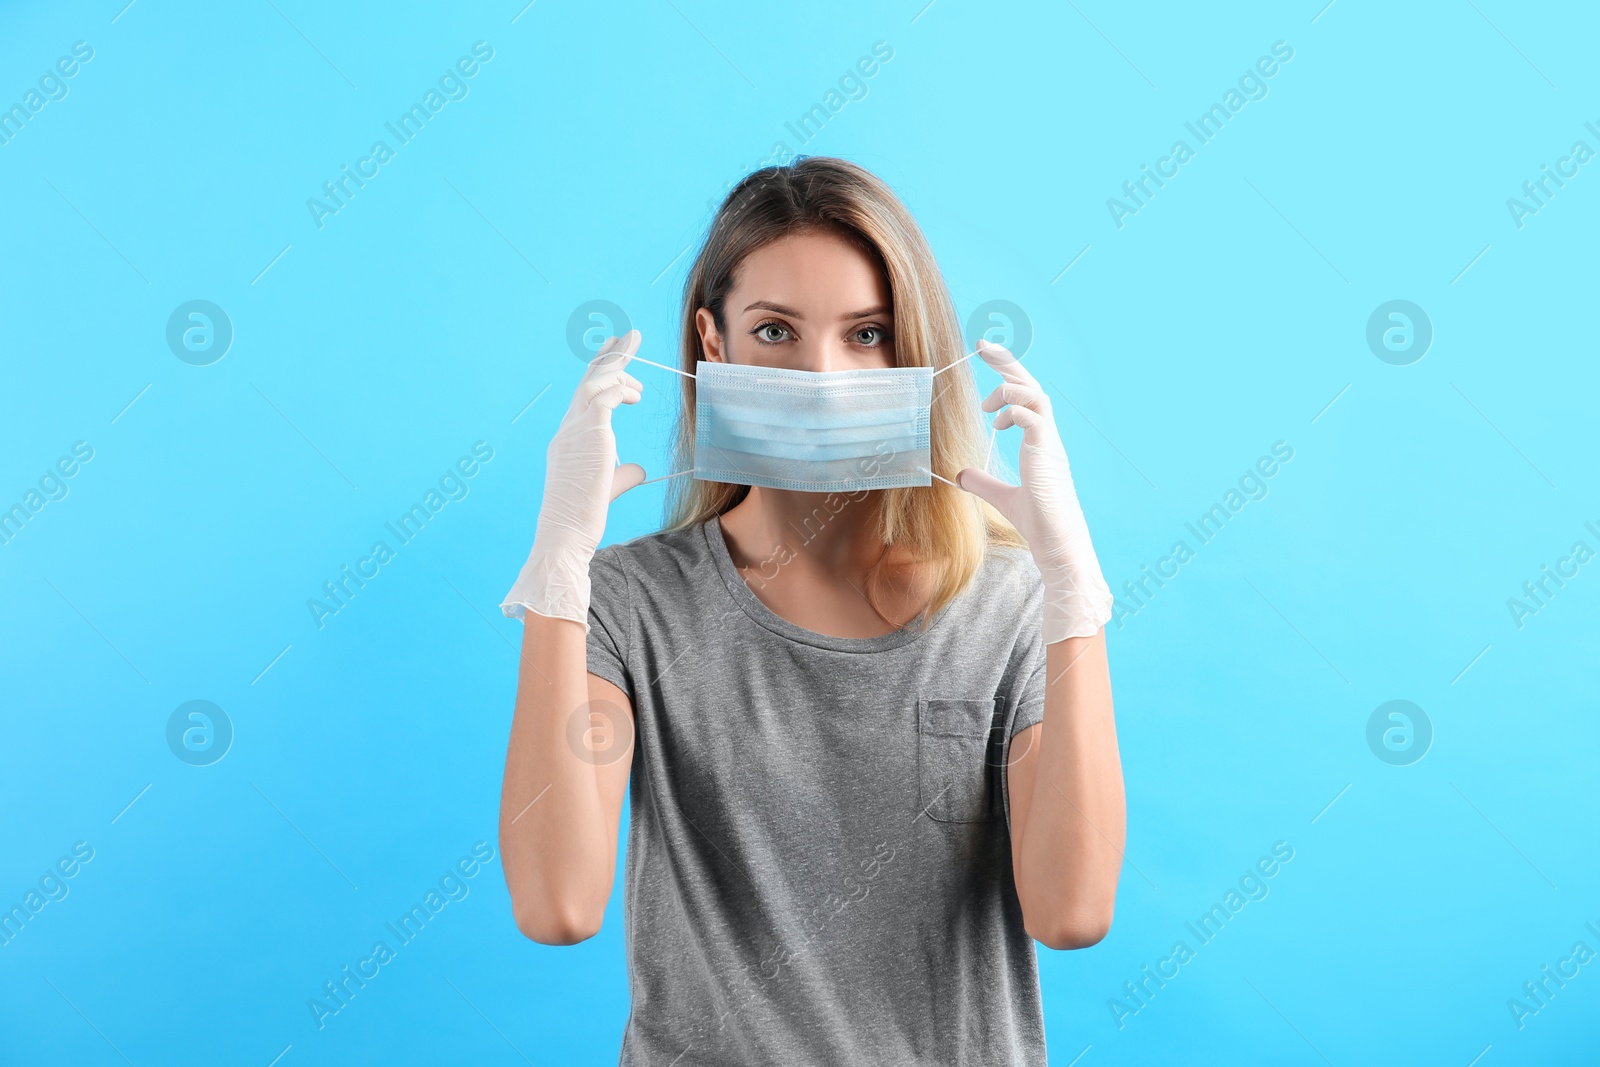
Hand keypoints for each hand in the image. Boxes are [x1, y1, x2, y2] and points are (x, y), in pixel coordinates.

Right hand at [500, 331, 648, 626]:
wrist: (566, 534)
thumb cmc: (583, 518)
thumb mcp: (607, 488)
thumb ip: (622, 474)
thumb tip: (639, 469)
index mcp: (569, 438)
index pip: (583, 396)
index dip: (599, 372)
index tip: (613, 352)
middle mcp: (568, 430)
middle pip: (588, 381)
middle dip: (610, 356)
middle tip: (630, 336)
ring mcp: (574, 431)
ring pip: (594, 384)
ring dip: (619, 373)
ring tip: (642, 381)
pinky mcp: (588, 436)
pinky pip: (603, 398)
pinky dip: (620, 390)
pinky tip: (636, 396)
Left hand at [955, 340, 1112, 642]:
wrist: (1057, 544)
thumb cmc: (1038, 522)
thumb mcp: (1002, 497)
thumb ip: (983, 483)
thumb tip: (960, 474)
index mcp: (1040, 441)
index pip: (1027, 396)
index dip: (1008, 373)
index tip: (987, 357)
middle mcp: (1047, 437)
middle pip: (1032, 385)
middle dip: (1008, 362)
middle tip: (983, 346)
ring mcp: (1050, 444)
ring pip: (1036, 396)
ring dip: (1009, 389)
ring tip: (987, 405)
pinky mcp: (1048, 454)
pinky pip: (1034, 418)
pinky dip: (1015, 412)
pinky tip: (998, 424)